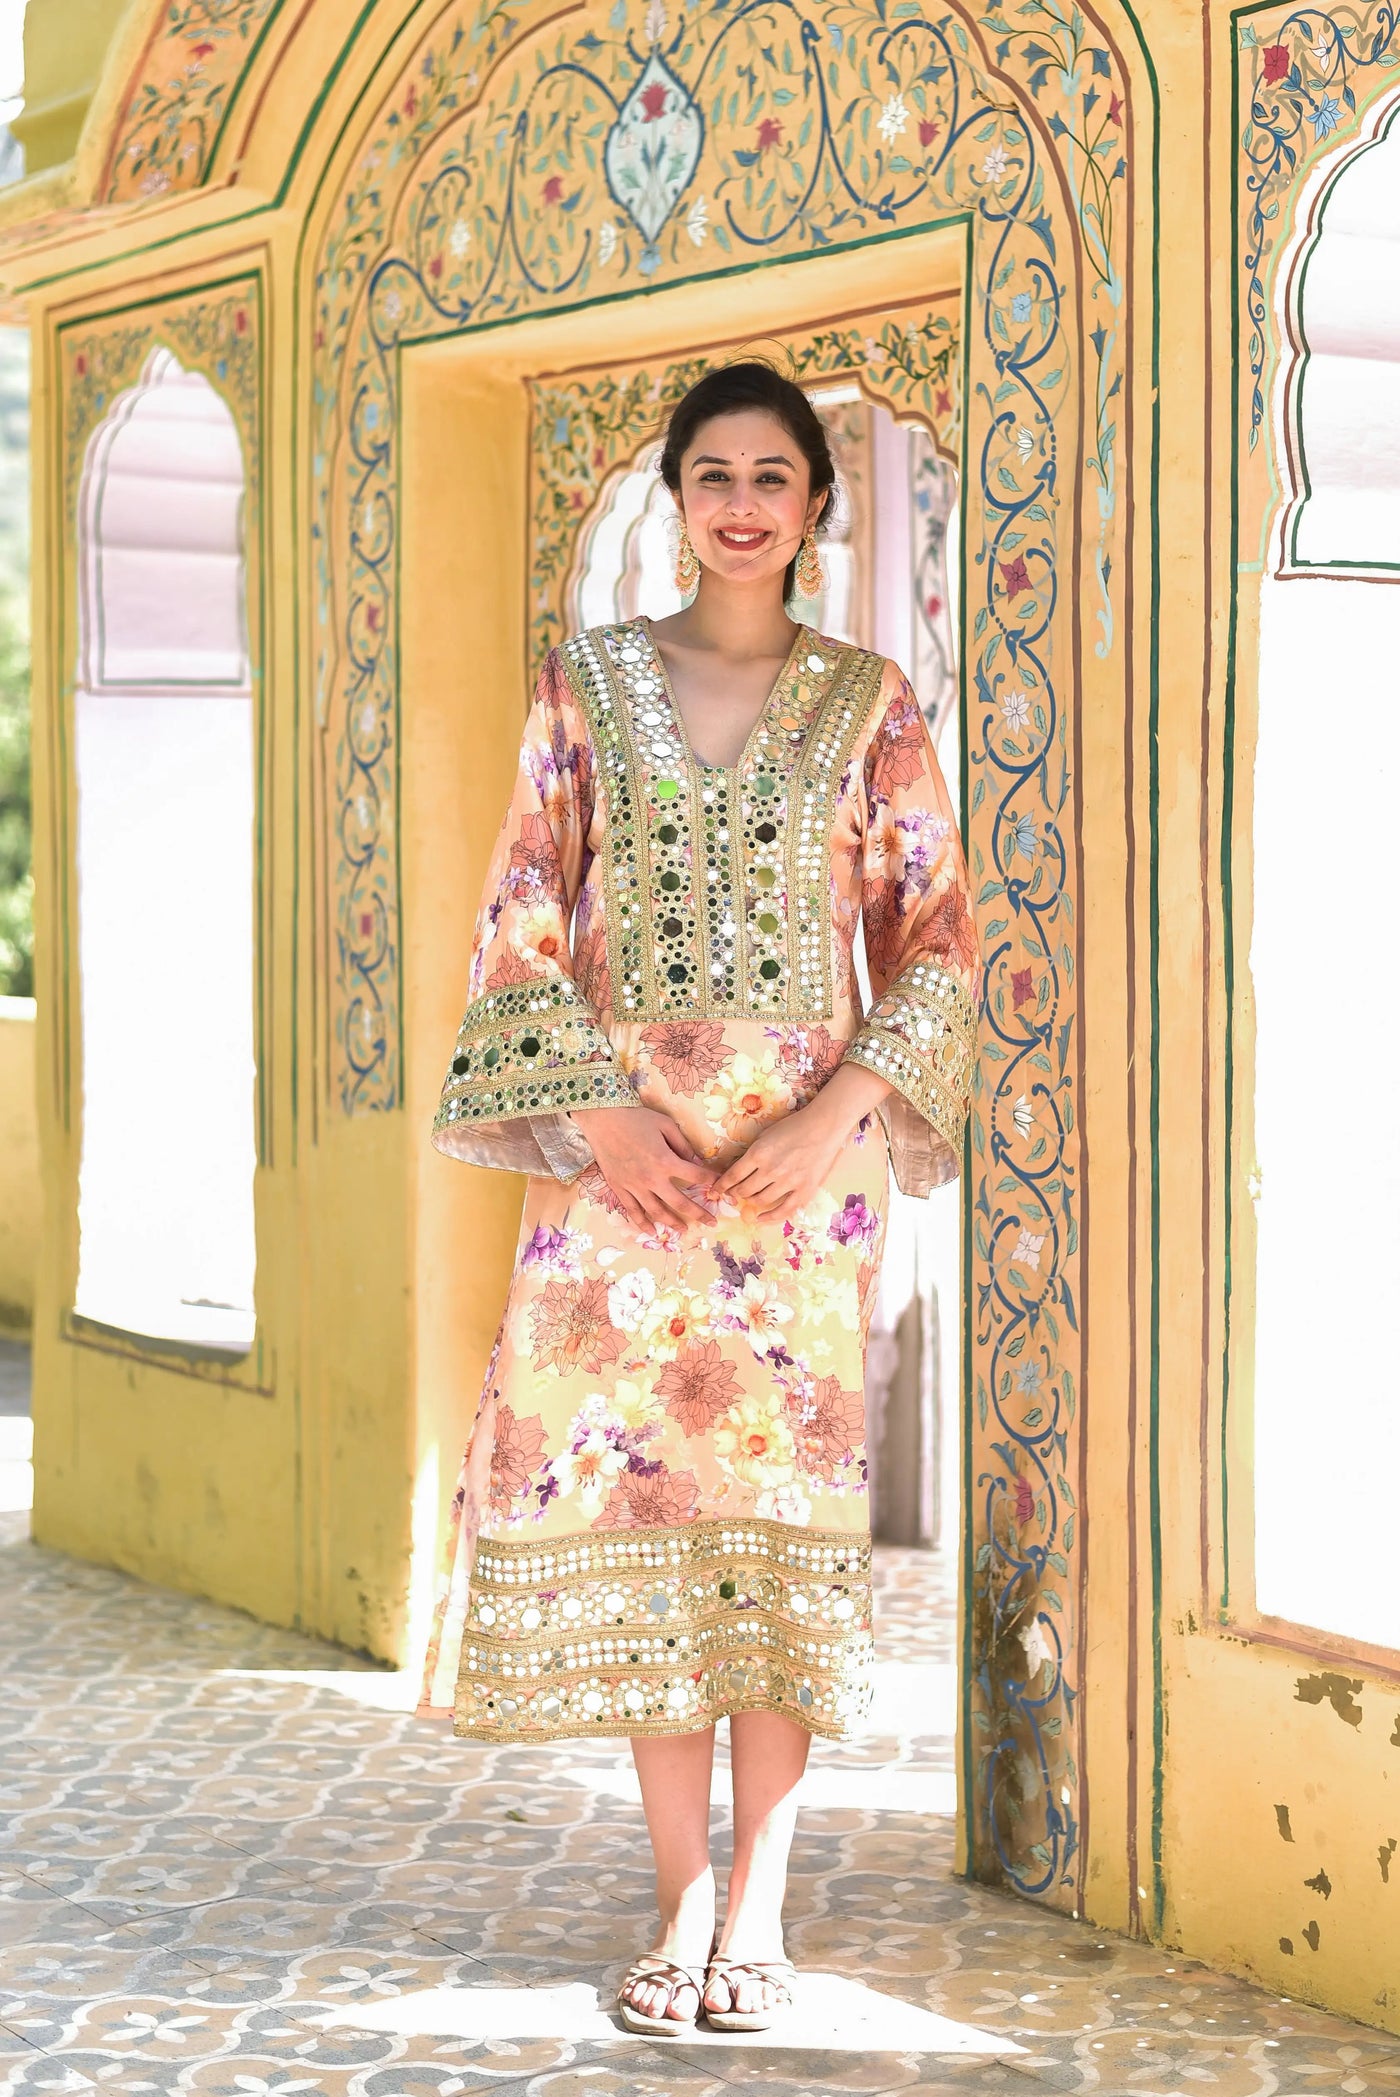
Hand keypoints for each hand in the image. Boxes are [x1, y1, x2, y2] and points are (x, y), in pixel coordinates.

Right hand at [570, 1105, 717, 1231]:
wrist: (603, 1119)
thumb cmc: (636, 1118)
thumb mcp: (666, 1125)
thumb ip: (682, 1145)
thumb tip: (696, 1162)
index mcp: (666, 1161)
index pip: (696, 1175)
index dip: (711, 1181)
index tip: (720, 1186)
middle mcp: (652, 1179)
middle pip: (680, 1202)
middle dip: (699, 1214)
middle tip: (711, 1223)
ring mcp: (634, 1186)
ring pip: (657, 1212)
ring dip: (672, 1223)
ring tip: (684, 1230)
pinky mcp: (619, 1188)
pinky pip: (632, 1211)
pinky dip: (642, 1223)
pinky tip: (652, 1232)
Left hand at [711, 1064, 891, 1221]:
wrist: (824, 1127)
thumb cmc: (794, 1126)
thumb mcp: (766, 1134)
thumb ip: (752, 1153)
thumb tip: (737, 1170)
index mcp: (758, 1154)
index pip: (733, 1176)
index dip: (722, 1185)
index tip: (717, 1189)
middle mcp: (770, 1170)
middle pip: (744, 1190)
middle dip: (735, 1193)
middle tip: (733, 1193)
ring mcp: (788, 1182)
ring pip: (760, 1201)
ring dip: (750, 1202)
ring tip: (748, 1200)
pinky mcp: (804, 1191)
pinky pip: (784, 1211)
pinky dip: (769, 1218)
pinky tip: (760, 1220)